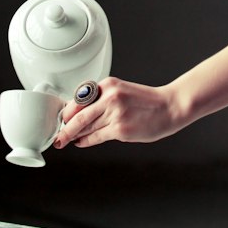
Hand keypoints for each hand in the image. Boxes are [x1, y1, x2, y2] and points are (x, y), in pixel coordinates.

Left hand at [53, 77, 186, 149]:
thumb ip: (101, 99)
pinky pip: (95, 137)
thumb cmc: (147, 101)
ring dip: (74, 136)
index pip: (77, 100)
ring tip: (68, 140)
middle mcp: (108, 97)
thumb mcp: (121, 91)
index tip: (61, 120)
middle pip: (77, 116)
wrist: (170, 106)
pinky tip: (81, 143)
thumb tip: (79, 114)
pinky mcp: (120, 130)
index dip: (66, 112)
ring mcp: (114, 114)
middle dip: (64, 128)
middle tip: (57, 137)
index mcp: (108, 85)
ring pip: (85, 128)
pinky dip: (85, 141)